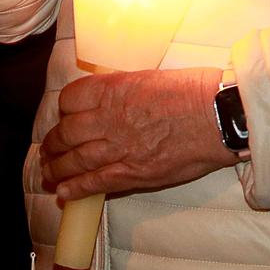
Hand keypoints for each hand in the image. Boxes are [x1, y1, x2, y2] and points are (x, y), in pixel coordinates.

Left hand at [40, 66, 237, 200]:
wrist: (220, 116)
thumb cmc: (195, 90)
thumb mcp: (152, 77)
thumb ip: (126, 89)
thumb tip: (114, 97)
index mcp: (116, 89)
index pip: (71, 99)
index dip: (64, 109)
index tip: (65, 115)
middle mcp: (111, 117)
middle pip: (67, 132)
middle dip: (53, 142)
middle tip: (50, 148)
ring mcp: (120, 147)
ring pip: (75, 159)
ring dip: (57, 167)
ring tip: (49, 171)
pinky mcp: (134, 172)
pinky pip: (95, 182)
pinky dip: (76, 188)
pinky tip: (64, 192)